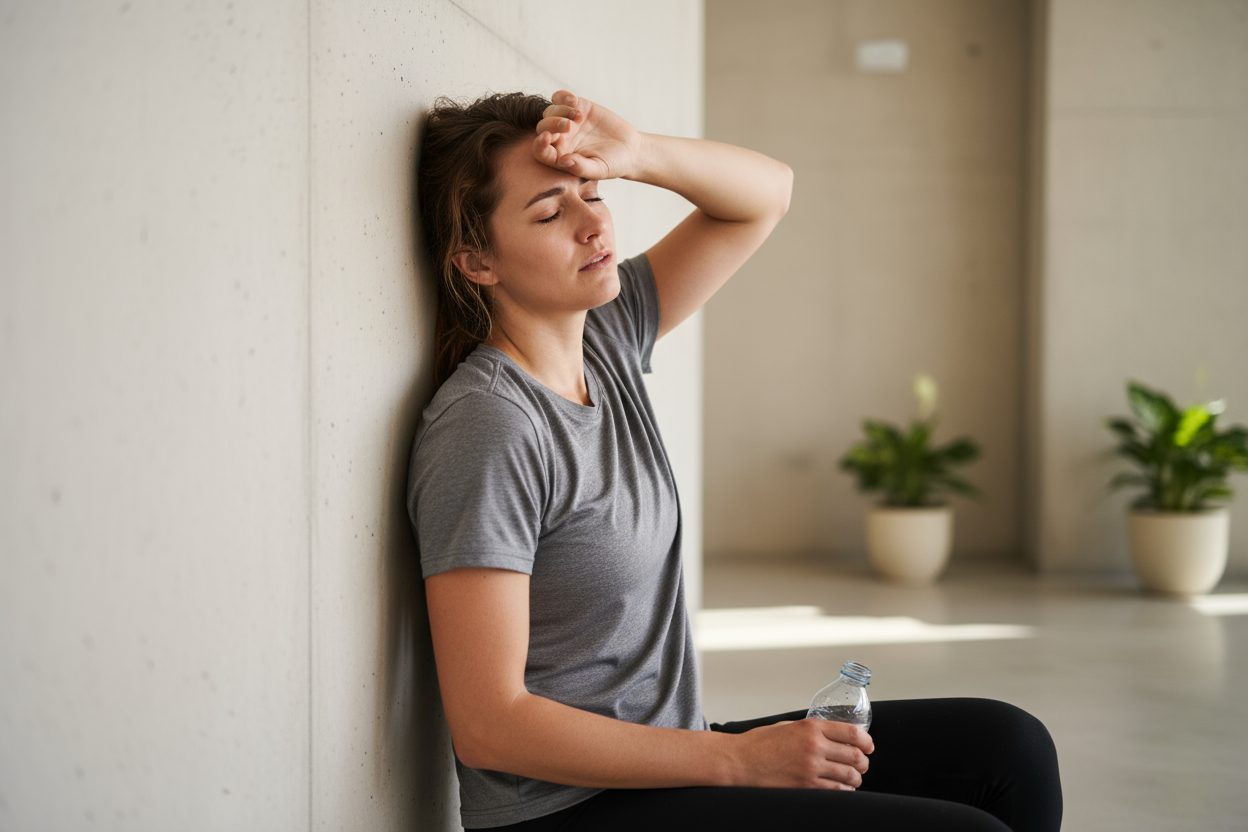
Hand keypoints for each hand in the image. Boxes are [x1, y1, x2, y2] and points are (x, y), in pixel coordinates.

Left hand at [532, 90, 643, 180]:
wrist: (629, 149)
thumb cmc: (613, 164)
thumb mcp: (599, 170)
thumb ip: (581, 168)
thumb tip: (564, 161)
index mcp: (560, 157)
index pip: (541, 151)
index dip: (539, 145)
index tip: (546, 138)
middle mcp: (559, 139)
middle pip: (542, 128)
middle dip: (551, 125)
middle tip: (568, 126)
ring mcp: (567, 121)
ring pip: (549, 112)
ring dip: (559, 111)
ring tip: (578, 116)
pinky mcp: (577, 106)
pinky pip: (560, 97)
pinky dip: (563, 96)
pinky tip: (574, 101)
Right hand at [732, 718, 872, 790]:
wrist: (740, 761)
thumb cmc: (759, 743)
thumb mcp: (787, 726)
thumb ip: (809, 730)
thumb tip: (829, 735)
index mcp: (811, 727)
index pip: (852, 732)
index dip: (866, 741)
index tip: (868, 745)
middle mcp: (814, 747)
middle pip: (855, 755)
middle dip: (863, 761)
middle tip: (863, 763)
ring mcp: (811, 768)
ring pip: (849, 775)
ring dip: (856, 777)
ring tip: (854, 777)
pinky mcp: (806, 786)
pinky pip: (836, 791)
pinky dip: (844, 790)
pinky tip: (842, 788)